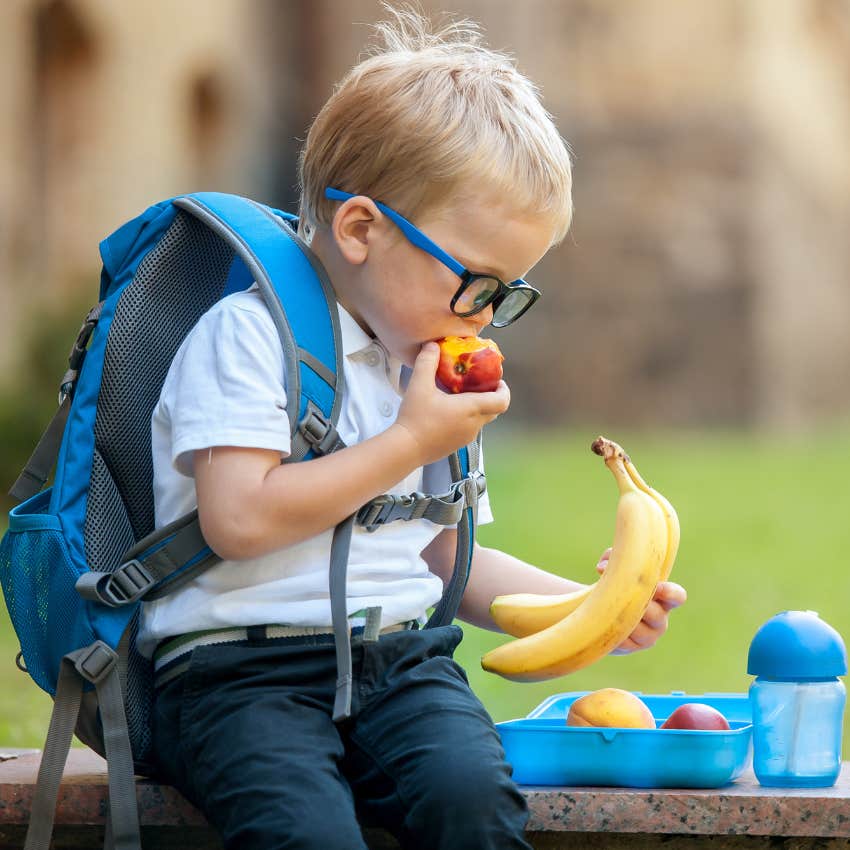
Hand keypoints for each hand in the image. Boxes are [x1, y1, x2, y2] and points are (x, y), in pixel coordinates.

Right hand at [395, 342, 510, 465]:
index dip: (504, 390)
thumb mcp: (419, 385)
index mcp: (471, 408)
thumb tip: (432, 345)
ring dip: (477, 408)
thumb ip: (427, 362)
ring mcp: (466, 437)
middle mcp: (474, 424)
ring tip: (460, 397)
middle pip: (494, 411)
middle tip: (478, 385)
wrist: (406, 448)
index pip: (502, 401)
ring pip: (481, 421)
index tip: (497, 381)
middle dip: (491, 397)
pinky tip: (448, 413)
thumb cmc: (416, 417)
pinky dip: (466, 419)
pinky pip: (469, 430)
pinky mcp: (456, 446)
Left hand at [595, 547, 686, 654]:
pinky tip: (603, 622)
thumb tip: (602, 567)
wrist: (602, 612)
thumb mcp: (616, 568)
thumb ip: (613, 558)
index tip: (657, 586)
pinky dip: (612, 629)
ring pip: (638, 630)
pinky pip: (623, 640)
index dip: (670, 592)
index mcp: (664, 598)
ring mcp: (647, 637)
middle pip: (656, 615)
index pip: (677, 597)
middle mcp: (660, 620)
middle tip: (620, 596)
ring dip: (622, 618)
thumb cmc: (616, 585)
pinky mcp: (630, 647)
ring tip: (608, 609)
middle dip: (638, 605)